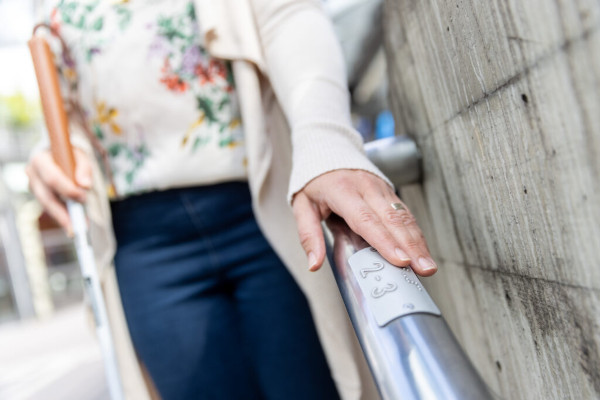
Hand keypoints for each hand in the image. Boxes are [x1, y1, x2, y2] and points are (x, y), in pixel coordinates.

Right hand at [26, 148, 91, 234]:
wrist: (57, 155)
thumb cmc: (70, 155)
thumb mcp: (80, 156)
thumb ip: (84, 168)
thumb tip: (85, 185)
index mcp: (40, 160)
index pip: (52, 178)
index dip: (67, 190)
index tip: (82, 197)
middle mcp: (32, 174)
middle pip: (46, 197)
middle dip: (62, 212)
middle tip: (78, 225)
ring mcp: (33, 186)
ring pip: (46, 205)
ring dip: (62, 218)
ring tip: (76, 228)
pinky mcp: (38, 195)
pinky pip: (49, 207)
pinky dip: (61, 216)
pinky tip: (72, 223)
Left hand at [292, 169, 436, 276]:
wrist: (327, 148)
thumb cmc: (314, 180)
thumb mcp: (302, 206)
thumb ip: (308, 235)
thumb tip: (314, 264)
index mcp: (342, 190)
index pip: (366, 219)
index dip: (385, 241)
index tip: (400, 260)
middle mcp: (366, 187)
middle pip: (393, 219)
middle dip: (411, 247)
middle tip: (424, 269)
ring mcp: (381, 188)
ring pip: (404, 216)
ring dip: (419, 242)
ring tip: (428, 266)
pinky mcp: (389, 192)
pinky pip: (405, 213)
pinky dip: (416, 233)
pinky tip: (423, 251)